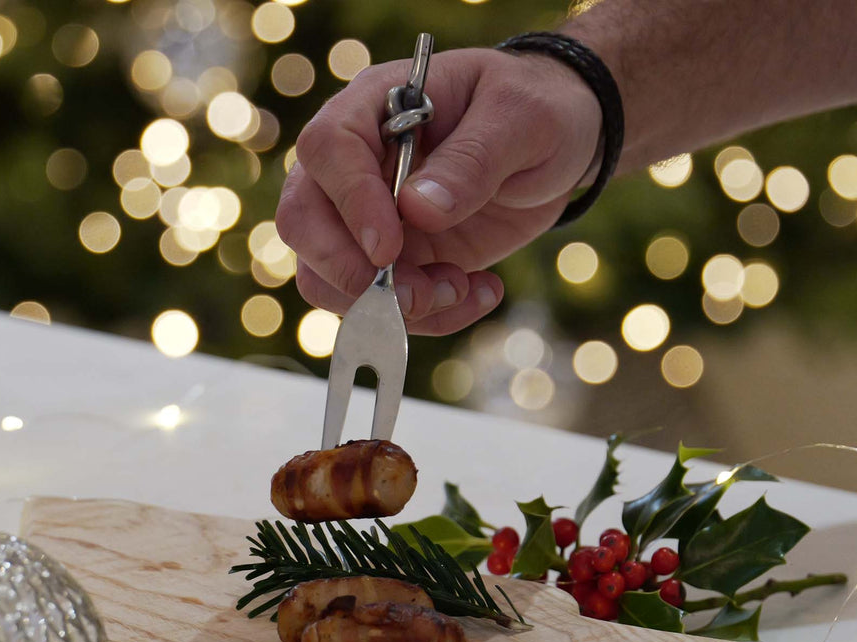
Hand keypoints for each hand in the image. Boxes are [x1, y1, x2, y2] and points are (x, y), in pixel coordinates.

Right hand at [276, 47, 602, 334]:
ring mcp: (365, 221)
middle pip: (303, 223)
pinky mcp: (390, 264)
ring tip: (460, 289)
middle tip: (416, 295)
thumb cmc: (536, 109)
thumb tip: (417, 209)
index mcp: (374, 108)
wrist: (553, 147)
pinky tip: (479, 292)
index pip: (328, 150)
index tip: (388, 248)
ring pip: (327, 279)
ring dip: (387, 307)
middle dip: (349, 274)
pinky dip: (428, 318)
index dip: (350, 203)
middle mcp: (354, 166)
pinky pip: (378, 308)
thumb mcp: (522, 120)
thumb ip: (473, 159)